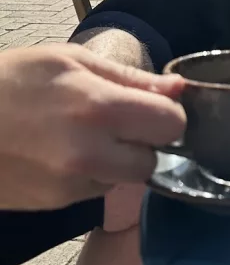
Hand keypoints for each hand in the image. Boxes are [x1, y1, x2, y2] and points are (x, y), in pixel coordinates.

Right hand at [0, 45, 185, 210]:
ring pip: (126, 178)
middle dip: (146, 142)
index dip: (168, 113)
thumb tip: (177, 87)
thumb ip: (129, 77)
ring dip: (119, 160)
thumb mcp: (67, 60)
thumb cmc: (7, 82)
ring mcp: (73, 184)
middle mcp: (91, 154)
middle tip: (121, 122)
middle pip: (154, 160)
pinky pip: (97, 189)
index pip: (171, 124)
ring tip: (85, 134)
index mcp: (97, 108)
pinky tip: (64, 152)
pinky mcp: (58, 204)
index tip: (154, 105)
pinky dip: (93, 173)